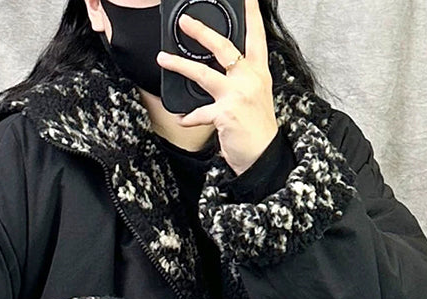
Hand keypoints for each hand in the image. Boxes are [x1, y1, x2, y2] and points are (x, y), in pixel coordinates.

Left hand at [155, 0, 278, 175]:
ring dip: (179, 65)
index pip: (256, 36)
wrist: (263, 156)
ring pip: (202, 73)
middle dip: (201, 31)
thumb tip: (222, 68)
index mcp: (259, 72)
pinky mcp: (224, 114)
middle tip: (184, 22)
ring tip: (163, 58)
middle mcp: (249, 79)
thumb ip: (242, 79)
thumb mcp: (256, 96)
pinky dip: (189, 117)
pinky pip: (199, 113)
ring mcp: (236, 95)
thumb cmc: (258, 129)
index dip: (251, 14)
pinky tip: (182, 119)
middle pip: (223, 47)